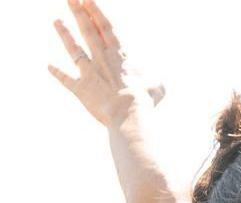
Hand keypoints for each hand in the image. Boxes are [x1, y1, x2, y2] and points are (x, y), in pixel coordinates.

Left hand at [48, 0, 163, 127]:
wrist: (128, 117)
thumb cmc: (144, 102)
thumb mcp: (156, 87)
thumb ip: (153, 80)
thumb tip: (156, 80)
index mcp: (119, 57)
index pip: (105, 29)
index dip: (96, 13)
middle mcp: (101, 60)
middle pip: (88, 31)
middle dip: (78, 13)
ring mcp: (89, 73)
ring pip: (74, 49)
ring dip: (65, 34)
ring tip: (56, 21)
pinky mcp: (82, 89)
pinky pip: (67, 80)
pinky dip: (58, 74)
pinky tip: (49, 67)